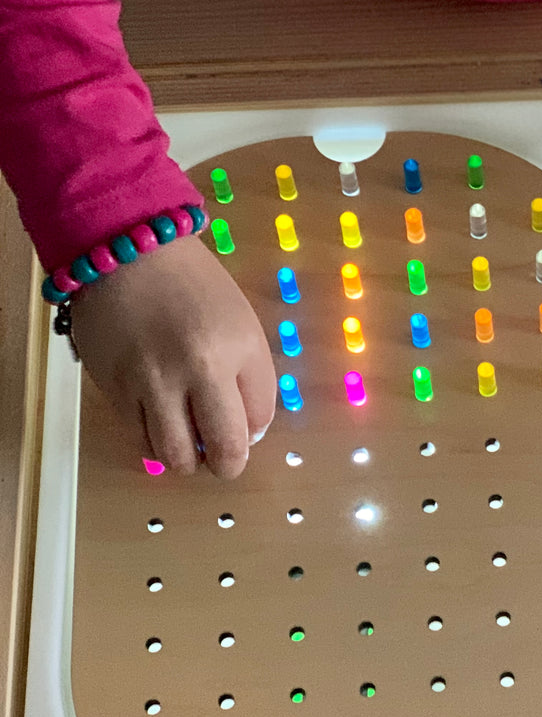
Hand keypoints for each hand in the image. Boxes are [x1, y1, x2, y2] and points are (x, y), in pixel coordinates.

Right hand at [69, 235, 275, 478]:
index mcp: (234, 351)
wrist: (126, 252)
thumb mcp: (243, 327)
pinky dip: (152, 439)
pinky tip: (157, 419)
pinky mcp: (110, 387)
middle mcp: (192, 370)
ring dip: (186, 458)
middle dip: (227, 465)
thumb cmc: (194, 289)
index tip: (243, 426)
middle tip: (220, 457)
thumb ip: (253, 381)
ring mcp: (147, 382)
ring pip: (173, 457)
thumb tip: (249, 436)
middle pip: (222, 452)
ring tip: (186, 437)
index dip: (253, 434)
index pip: (257, 422)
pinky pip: (137, 437)